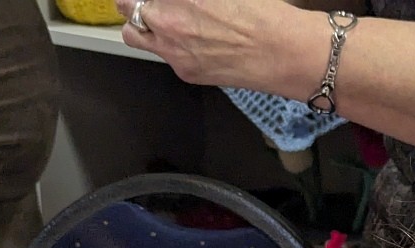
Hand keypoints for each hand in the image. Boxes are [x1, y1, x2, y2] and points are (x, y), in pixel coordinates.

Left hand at [117, 0, 292, 87]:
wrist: (286, 52)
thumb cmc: (264, 14)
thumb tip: (187, 1)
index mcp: (177, 0)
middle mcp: (167, 22)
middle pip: (127, 7)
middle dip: (136, 3)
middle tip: (149, 2)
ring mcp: (173, 51)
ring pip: (135, 36)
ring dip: (142, 26)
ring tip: (162, 21)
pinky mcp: (187, 73)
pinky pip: (164, 56)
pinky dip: (169, 46)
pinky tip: (193, 41)